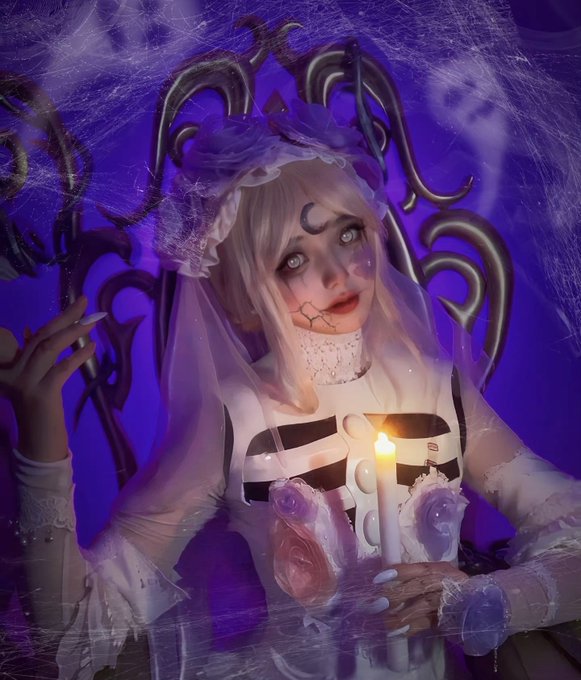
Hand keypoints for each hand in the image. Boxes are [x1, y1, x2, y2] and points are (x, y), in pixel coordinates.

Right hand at [0, 296, 99, 461]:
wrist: (37, 445)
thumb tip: (36, 331)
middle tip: (86, 301)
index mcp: (8, 368)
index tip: (77, 306)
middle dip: (65, 316)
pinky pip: (60, 369)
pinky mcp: (40, 394)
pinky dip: (77, 356)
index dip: (57, 320)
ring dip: (72, 332)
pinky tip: (92, 348)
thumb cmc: (40, 413)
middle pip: (41, 336)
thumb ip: (33, 359)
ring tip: (92, 320)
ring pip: (48, 348)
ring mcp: (24, 383)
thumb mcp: (32, 382)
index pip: (34, 337)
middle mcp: (11, 373)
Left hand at [377, 562, 468, 636]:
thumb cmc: (451, 587)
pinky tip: (397, 632)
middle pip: (421, 586)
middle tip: (376, 603)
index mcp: (442, 570)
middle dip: (398, 594)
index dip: (400, 572)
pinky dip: (412, 628)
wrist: (482, 606)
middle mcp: (447, 583)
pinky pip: (429, 624)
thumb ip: (417, 577)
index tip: (378, 578)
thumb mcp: (437, 577)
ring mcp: (450, 602)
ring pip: (424, 605)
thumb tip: (385, 580)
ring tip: (384, 622)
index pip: (421, 568)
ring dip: (402, 615)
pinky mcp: (450, 620)